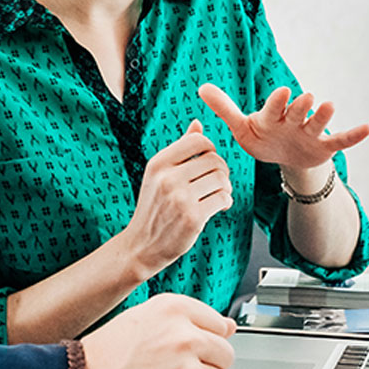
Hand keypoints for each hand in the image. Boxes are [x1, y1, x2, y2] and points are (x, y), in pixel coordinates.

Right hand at [80, 294, 235, 368]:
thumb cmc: (102, 354)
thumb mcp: (142, 318)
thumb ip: (188, 319)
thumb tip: (229, 327)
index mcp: (174, 309)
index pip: (218, 323)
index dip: (203, 339)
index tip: (189, 348)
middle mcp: (185, 337)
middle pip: (225, 354)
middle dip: (206, 364)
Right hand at [114, 120, 231, 277]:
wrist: (142, 245)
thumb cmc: (154, 208)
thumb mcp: (159, 175)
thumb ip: (180, 150)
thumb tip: (197, 124)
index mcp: (158, 163)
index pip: (198, 141)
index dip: (210, 150)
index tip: (208, 163)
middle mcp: (168, 178)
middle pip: (214, 160)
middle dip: (221, 171)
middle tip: (216, 182)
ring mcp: (180, 198)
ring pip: (221, 179)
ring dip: (225, 188)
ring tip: (217, 195)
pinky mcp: (192, 217)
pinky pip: (223, 199)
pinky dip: (225, 202)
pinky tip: (217, 207)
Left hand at [198, 84, 368, 170]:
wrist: (282, 157)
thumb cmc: (261, 137)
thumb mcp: (241, 127)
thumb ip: (224, 108)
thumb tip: (201, 87)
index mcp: (271, 116)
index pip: (273, 108)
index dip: (277, 102)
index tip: (281, 92)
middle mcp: (293, 120)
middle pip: (297, 112)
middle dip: (300, 106)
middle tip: (305, 97)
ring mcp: (309, 133)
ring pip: (317, 123)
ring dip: (323, 115)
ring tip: (329, 106)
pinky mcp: (323, 146)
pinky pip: (340, 141)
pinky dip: (353, 136)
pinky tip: (367, 129)